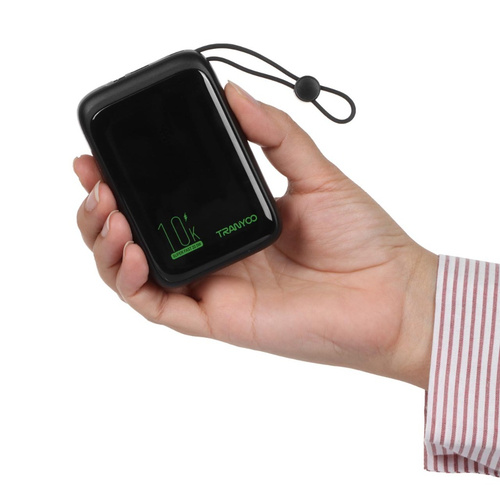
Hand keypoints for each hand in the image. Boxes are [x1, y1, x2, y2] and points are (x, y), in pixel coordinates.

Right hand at [74, 82, 437, 388]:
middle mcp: (215, 254)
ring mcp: (214, 287)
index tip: (101, 157)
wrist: (391, 295)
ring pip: (136, 275)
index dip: (125, 181)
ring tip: (108, 212)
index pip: (163, 203)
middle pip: (138, 238)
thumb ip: (274, 133)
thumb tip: (234, 94)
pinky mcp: (219, 319)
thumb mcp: (315, 171)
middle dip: (102, 210)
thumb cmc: (361, 238)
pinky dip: (133, 283)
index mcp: (230, 220)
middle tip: (95, 182)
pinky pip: (159, 307)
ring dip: (107, 244)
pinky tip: (132, 251)